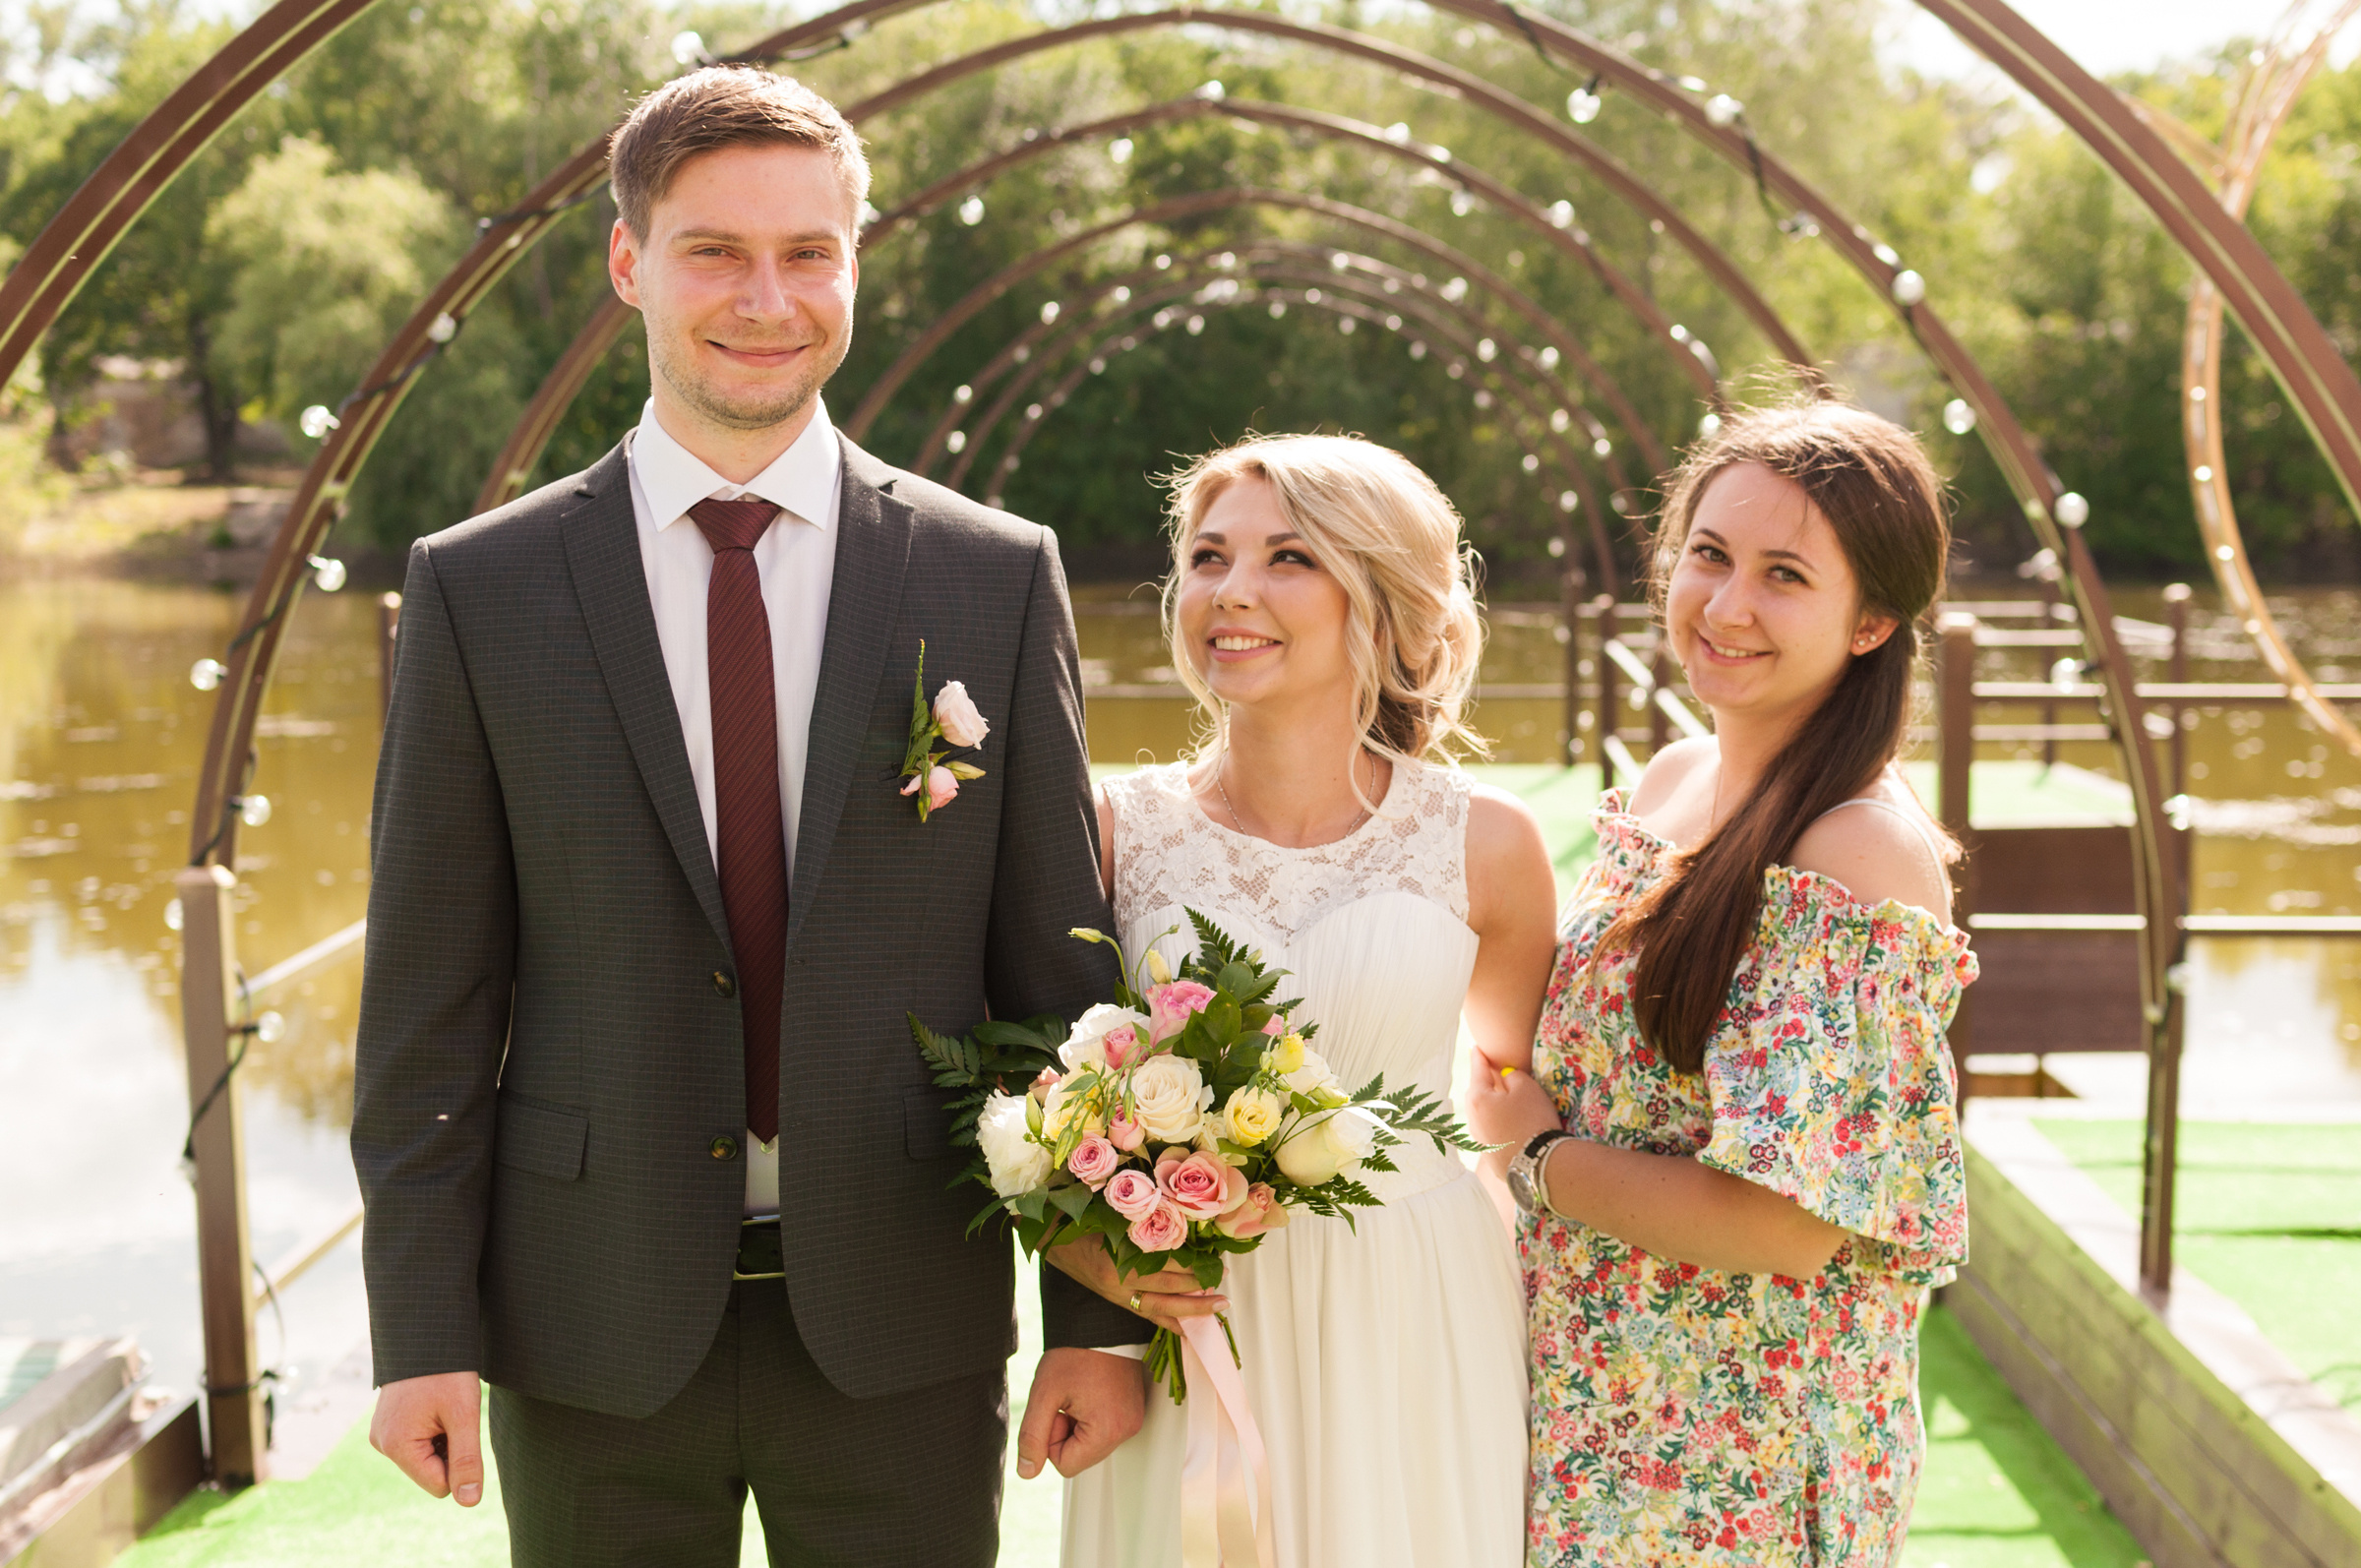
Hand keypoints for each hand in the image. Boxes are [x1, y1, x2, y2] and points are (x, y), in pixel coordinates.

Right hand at [370, 1370, 483, 1505]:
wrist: (427, 1333)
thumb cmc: (448, 1372)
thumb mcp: (464, 1415)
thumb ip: (467, 1460)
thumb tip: (469, 1501)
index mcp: (396, 1446)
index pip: (440, 1485)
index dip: (460, 1462)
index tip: (461, 1428)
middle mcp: (382, 1444)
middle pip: (432, 1473)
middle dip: (450, 1450)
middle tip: (453, 1415)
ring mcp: (383, 1434)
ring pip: (426, 1459)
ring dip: (443, 1439)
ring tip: (444, 1408)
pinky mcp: (388, 1426)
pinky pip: (418, 1444)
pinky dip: (433, 1431)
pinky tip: (435, 1407)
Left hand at [1017, 1347, 1146, 1479]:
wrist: (1099, 1324)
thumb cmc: (1074, 1354)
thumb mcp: (1044, 1394)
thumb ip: (1032, 1436)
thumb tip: (1027, 1471)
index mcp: (1107, 1431)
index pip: (1066, 1465)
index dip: (1051, 1438)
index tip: (1057, 1409)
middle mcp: (1128, 1430)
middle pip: (1081, 1457)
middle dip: (1066, 1432)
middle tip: (1067, 1400)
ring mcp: (1134, 1421)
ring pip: (1091, 1445)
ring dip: (1078, 1425)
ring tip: (1079, 1394)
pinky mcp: (1134, 1412)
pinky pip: (1105, 1431)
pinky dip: (1091, 1417)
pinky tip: (1090, 1393)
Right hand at [1045, 1232, 1225, 1333]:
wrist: (1054, 1240)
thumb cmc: (1083, 1222)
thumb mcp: (1111, 1217)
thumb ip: (1142, 1224)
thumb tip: (1181, 1224)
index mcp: (1116, 1261)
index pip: (1162, 1268)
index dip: (1190, 1266)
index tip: (1213, 1260)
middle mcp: (1118, 1284)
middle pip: (1166, 1291)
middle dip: (1197, 1289)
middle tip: (1224, 1285)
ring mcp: (1117, 1296)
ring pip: (1160, 1310)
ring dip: (1191, 1311)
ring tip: (1217, 1309)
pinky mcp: (1117, 1302)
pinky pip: (1148, 1316)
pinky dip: (1170, 1323)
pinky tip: (1190, 1329)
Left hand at [1464, 1047, 1563, 1174]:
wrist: (1537, 1163)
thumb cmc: (1532, 1119)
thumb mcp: (1526, 1088)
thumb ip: (1512, 1076)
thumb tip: (1505, 1078)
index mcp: (1478, 1099)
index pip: (1477, 1071)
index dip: (1478, 1057)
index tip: (1475, 1048)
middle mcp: (1473, 1119)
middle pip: (1476, 1094)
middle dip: (1482, 1082)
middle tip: (1489, 1072)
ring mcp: (1480, 1140)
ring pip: (1482, 1114)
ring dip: (1490, 1104)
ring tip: (1500, 1097)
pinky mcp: (1490, 1156)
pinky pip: (1490, 1131)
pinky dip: (1497, 1122)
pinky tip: (1507, 1123)